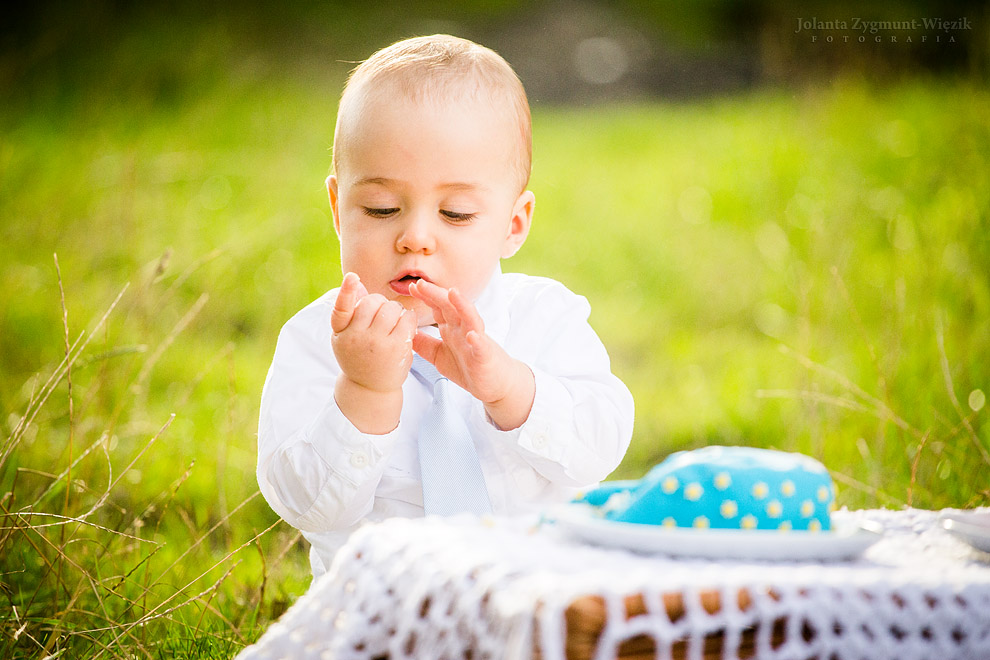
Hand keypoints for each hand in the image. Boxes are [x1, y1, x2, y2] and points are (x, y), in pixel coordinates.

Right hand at [331, 272, 415, 432]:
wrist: (369, 388)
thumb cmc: (359, 356)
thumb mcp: (347, 335)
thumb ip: (351, 310)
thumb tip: (355, 282)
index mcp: (341, 332)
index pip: (341, 309)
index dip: (347, 291)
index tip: (352, 277)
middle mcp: (356, 337)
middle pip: (372, 302)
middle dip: (380, 303)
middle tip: (382, 314)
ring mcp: (376, 343)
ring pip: (391, 308)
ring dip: (395, 310)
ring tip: (393, 321)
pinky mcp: (396, 348)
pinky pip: (407, 319)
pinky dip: (409, 318)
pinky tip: (405, 327)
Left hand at [409, 279, 534, 429]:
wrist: (495, 384)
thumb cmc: (469, 367)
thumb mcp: (438, 356)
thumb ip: (424, 344)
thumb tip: (405, 332)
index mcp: (452, 329)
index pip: (438, 307)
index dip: (426, 296)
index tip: (411, 287)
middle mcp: (464, 330)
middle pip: (451, 307)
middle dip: (436, 294)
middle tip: (421, 284)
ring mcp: (476, 341)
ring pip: (470, 318)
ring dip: (462, 305)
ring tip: (452, 293)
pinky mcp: (485, 356)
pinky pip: (482, 346)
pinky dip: (478, 340)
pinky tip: (472, 334)